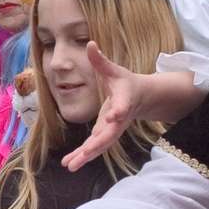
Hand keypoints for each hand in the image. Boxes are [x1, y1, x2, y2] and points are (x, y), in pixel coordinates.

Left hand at [61, 42, 141, 171]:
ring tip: (70, 166)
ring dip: (85, 156)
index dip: (118, 111)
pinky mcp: (106, 135)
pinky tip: (68, 163)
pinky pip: (95, 147)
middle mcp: (119, 118)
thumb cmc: (124, 82)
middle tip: (84, 154)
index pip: (122, 106)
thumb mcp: (114, 70)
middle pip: (109, 134)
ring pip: (100, 145)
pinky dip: (82, 156)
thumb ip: (100, 60)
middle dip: (96, 145)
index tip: (114, 116)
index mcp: (124, 100)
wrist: (140, 98)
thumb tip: (90, 43)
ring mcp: (113, 129)